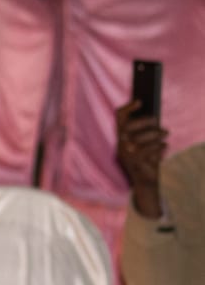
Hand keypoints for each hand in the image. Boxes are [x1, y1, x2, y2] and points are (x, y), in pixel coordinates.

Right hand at [114, 100, 167, 218]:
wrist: (145, 183)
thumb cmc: (147, 160)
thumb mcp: (145, 144)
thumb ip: (145, 133)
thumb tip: (154, 120)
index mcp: (121, 138)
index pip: (119, 118)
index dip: (127, 108)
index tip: (140, 101)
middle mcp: (121, 145)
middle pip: (128, 126)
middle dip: (144, 121)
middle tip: (157, 122)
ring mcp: (126, 154)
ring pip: (139, 138)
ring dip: (155, 134)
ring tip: (165, 134)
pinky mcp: (135, 162)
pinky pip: (148, 150)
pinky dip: (159, 146)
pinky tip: (165, 146)